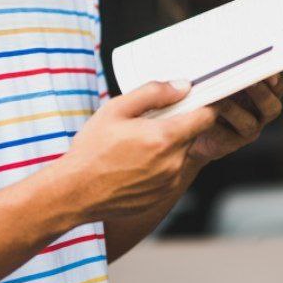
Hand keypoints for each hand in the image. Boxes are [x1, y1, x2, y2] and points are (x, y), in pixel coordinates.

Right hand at [58, 80, 217, 220]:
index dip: (204, 105)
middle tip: (150, 122)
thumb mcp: (117, 109)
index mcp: (164, 138)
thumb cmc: (92, 150)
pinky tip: (135, 163)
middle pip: (192, 135)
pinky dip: (160, 166)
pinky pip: (170, 174)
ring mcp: (168, 183)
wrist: (75, 192)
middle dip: (178, 125)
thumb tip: (182, 86)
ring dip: (168, 147)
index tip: (193, 100)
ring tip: (137, 145)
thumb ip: (153, 93)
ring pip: (181, 155)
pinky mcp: (161, 196)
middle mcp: (172, 163)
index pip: (207, 117)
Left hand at [188, 74, 282, 164]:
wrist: (192, 128)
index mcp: (261, 95)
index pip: (277, 87)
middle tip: (249, 82)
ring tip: (218, 97)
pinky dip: (214, 125)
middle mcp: (259, 115)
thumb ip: (226, 71)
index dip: (275, 80)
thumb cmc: (208, 95)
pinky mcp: (229, 145)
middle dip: (261, 94)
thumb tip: (222, 57)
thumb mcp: (218, 80)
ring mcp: (246, 132)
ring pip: (249, 123)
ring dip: (233, 109)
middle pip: (272, 107)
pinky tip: (202, 114)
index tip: (267, 72)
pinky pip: (225, 137)